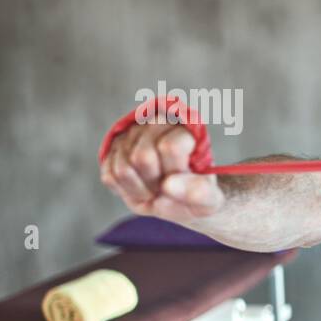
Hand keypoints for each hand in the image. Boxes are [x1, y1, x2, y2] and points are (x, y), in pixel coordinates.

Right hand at [100, 117, 223, 220]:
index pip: (170, 147)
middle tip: (169, 186)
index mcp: (184, 125)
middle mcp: (154, 122)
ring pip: (123, 169)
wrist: (181, 198)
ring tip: (157, 189)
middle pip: (142, 158)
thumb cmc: (198, 194)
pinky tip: (142, 189)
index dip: (176, 172)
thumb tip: (168, 185)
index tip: (186, 177)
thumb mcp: (211, 198)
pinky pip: (110, 176)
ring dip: (142, 190)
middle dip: (156, 183)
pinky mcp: (111, 150)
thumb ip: (200, 192)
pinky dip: (127, 192)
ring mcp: (130, 135)